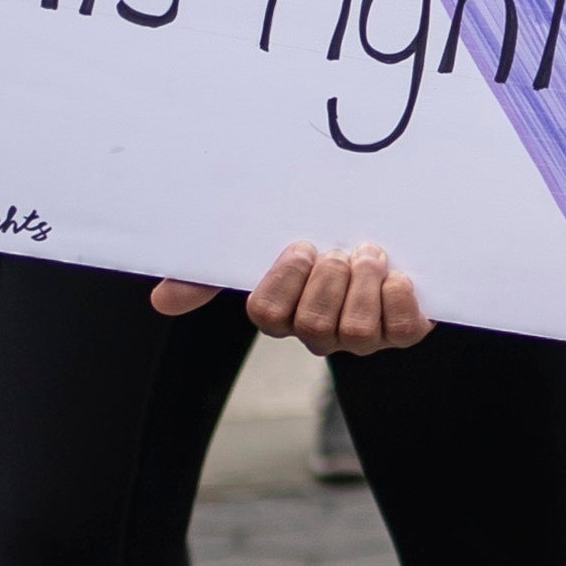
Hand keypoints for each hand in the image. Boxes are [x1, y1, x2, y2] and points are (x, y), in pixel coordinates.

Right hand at [151, 244, 433, 352]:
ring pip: (356, 332)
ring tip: (369, 253)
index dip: (285, 280)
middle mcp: (320, 333)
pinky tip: (397, 275)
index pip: (267, 314)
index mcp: (282, 312)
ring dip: (364, 284)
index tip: (301, 245)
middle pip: (311, 324)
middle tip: (340, 250)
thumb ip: (211, 271)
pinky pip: (402, 330)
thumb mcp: (261, 245)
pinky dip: (399, 299)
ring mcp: (362, 338)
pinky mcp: (404, 330)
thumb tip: (161, 299)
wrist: (385, 227)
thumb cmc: (316, 238)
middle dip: (329, 279)